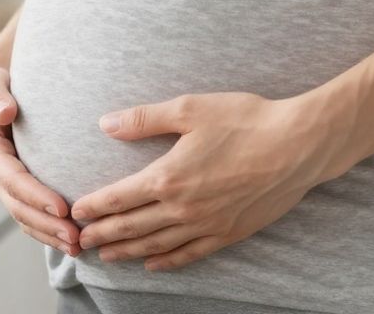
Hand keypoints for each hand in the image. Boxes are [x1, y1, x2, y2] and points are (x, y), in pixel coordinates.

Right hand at [0, 59, 80, 255]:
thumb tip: (4, 113)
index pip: (11, 177)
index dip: (34, 194)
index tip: (61, 207)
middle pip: (18, 205)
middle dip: (46, 224)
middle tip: (76, 237)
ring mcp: (4, 183)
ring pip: (24, 216)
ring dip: (48, 234)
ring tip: (77, 247)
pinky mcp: (17, 187)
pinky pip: (30, 214)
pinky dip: (47, 230)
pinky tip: (70, 241)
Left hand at [71, 92, 348, 270]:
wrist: (298, 145)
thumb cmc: (245, 121)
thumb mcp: (189, 110)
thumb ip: (144, 119)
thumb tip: (106, 124)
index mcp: (168, 176)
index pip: (118, 198)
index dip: (94, 207)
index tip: (75, 213)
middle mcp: (182, 208)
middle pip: (131, 226)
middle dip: (102, 234)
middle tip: (79, 242)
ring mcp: (206, 224)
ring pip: (156, 245)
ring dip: (126, 251)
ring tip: (106, 255)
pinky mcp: (229, 233)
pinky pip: (190, 254)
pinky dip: (166, 261)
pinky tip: (152, 264)